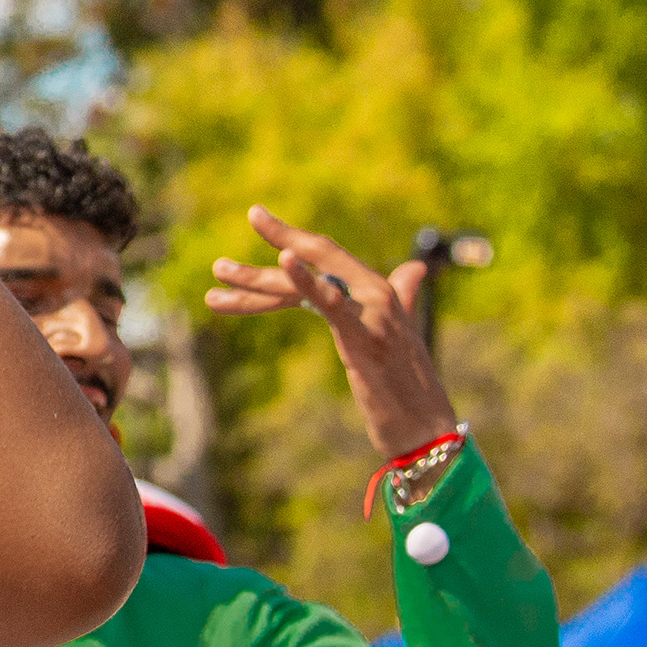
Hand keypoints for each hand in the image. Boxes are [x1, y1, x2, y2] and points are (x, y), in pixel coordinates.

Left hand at [201, 208, 461, 461]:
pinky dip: (306, 277)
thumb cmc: (409, 387)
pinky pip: (329, 300)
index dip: (289, 237)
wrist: (428, 427)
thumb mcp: (399, 335)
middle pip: (312, 261)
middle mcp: (376, 291)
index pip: (326, 256)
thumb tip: (414, 269)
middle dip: (265, 253)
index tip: (257, 218)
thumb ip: (403, 296)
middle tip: (217, 264)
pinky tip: (284, 259)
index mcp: (377, 290)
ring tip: (219, 271)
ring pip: (307, 282)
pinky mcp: (366, 333)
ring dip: (257, 278)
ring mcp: (373, 310)